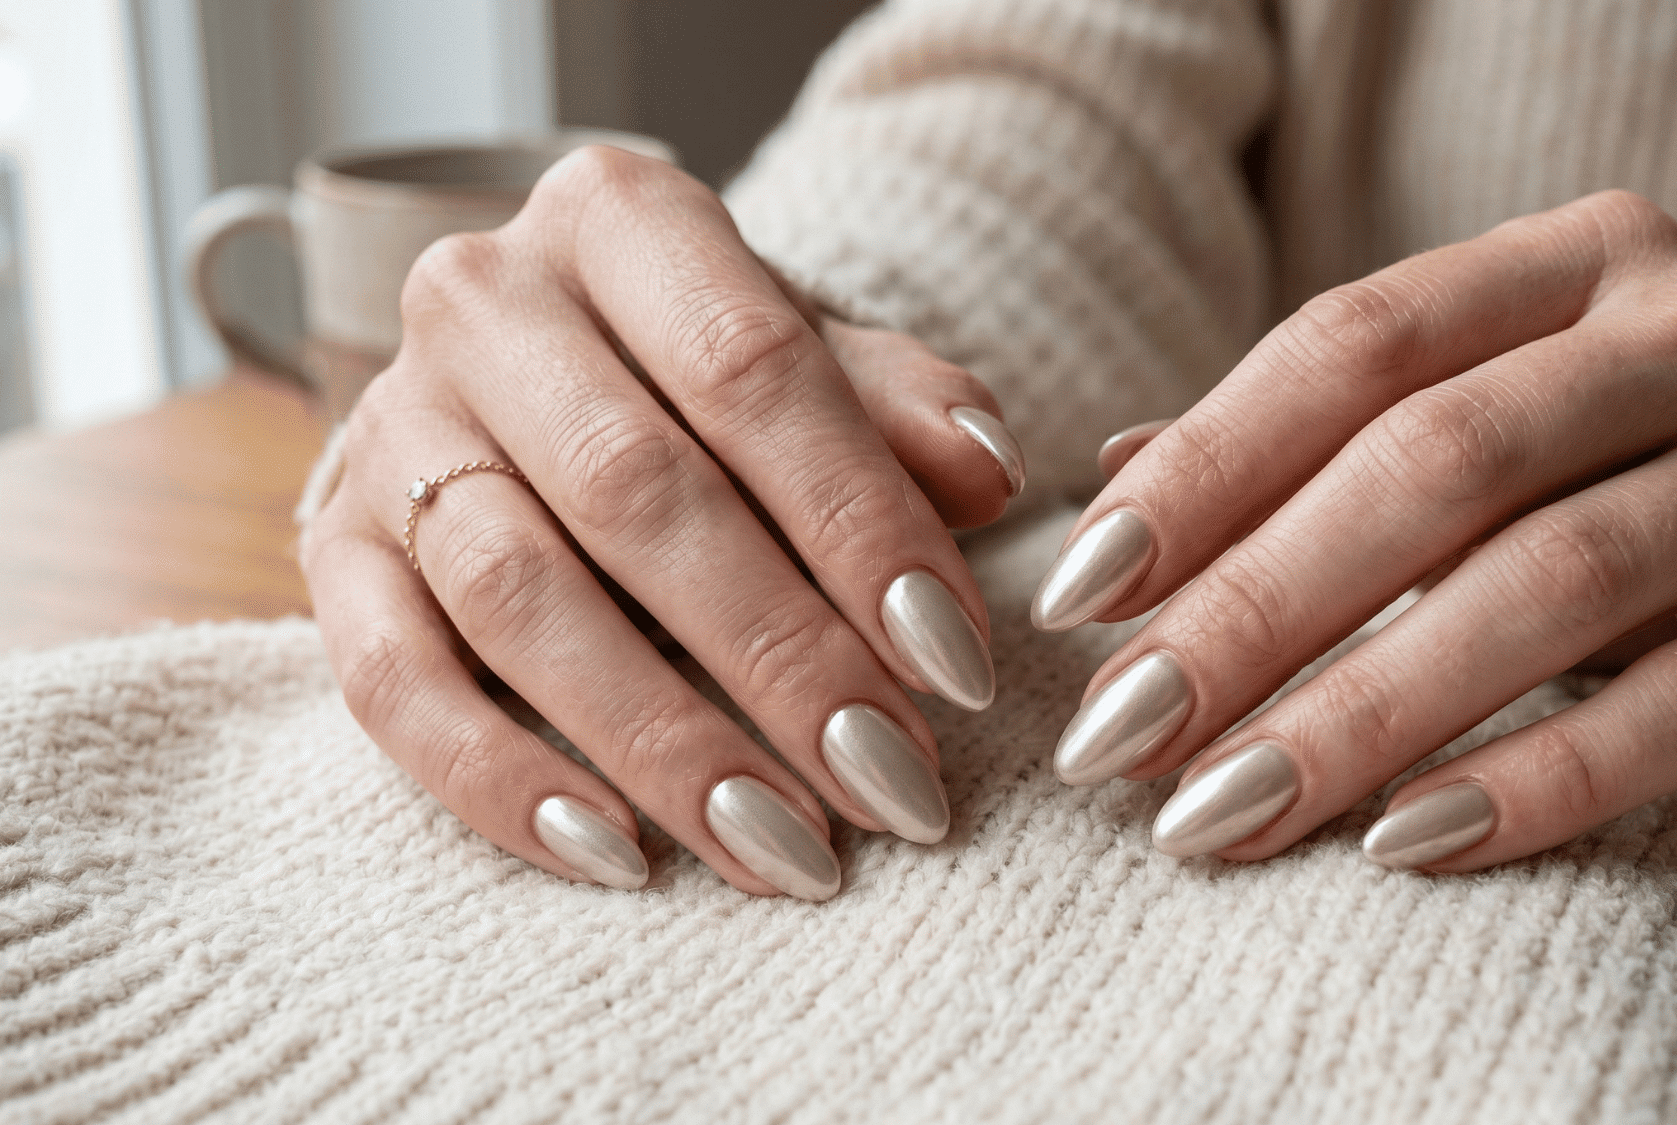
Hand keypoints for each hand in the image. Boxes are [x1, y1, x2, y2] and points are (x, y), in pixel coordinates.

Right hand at [302, 146, 1025, 897]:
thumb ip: (900, 404)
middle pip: (636, 492)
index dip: (859, 523)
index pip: (752, 368)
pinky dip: (500, 779)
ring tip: (785, 847)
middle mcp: (480, 300)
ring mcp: (388, 425)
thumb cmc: (703, 373)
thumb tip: (987, 471)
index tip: (955, 663)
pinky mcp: (329, 548)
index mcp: (618, 219)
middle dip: (779, 655)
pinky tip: (619, 854)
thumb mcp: (814, 354)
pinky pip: (393, 681)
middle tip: (890, 780)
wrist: (533, 378)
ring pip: (516, 595)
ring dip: (661, 740)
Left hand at [1033, 190, 1676, 870]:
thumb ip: (1312, 439)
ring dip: (1363, 710)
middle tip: (1120, 738)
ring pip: (1552, 580)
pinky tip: (1404, 844)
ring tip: (1223, 812)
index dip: (1203, 468)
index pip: (1353, 344)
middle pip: (1435, 462)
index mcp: (1575, 261)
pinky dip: (1537, 778)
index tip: (1077, 598)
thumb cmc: (1625, 464)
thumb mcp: (1482, 411)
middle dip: (1253, 610)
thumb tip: (1110, 479)